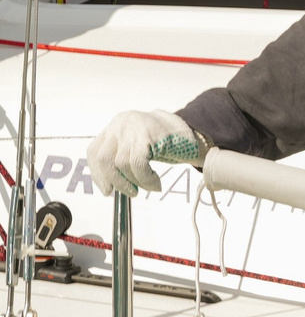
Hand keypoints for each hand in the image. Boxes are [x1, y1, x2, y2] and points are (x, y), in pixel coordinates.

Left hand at [89, 110, 205, 195]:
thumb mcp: (139, 144)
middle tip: (129, 193)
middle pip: (103, 158)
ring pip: (120, 163)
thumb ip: (123, 155)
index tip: (106, 189)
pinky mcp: (147, 136)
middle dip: (115, 180)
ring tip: (149, 187)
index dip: (97, 173)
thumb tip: (110, 183)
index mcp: (116, 125)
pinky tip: (155, 183)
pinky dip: (145, 179)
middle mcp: (121, 123)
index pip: (95, 150)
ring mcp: (133, 128)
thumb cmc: (168, 142)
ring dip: (134, 181)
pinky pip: (138, 164)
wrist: (196, 132)